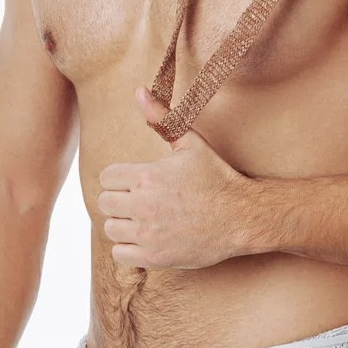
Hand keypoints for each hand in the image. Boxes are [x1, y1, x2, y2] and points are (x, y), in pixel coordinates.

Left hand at [98, 85, 252, 268]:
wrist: (242, 216)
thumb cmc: (216, 178)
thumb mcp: (191, 143)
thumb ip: (160, 119)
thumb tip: (139, 90)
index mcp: (146, 176)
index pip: (107, 178)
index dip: (120, 179)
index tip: (136, 183)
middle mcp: (143, 205)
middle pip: (105, 203)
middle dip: (120, 201)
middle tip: (140, 203)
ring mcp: (148, 233)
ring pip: (110, 229)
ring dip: (123, 225)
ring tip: (143, 221)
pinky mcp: (155, 256)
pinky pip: (120, 254)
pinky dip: (129, 249)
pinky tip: (146, 239)